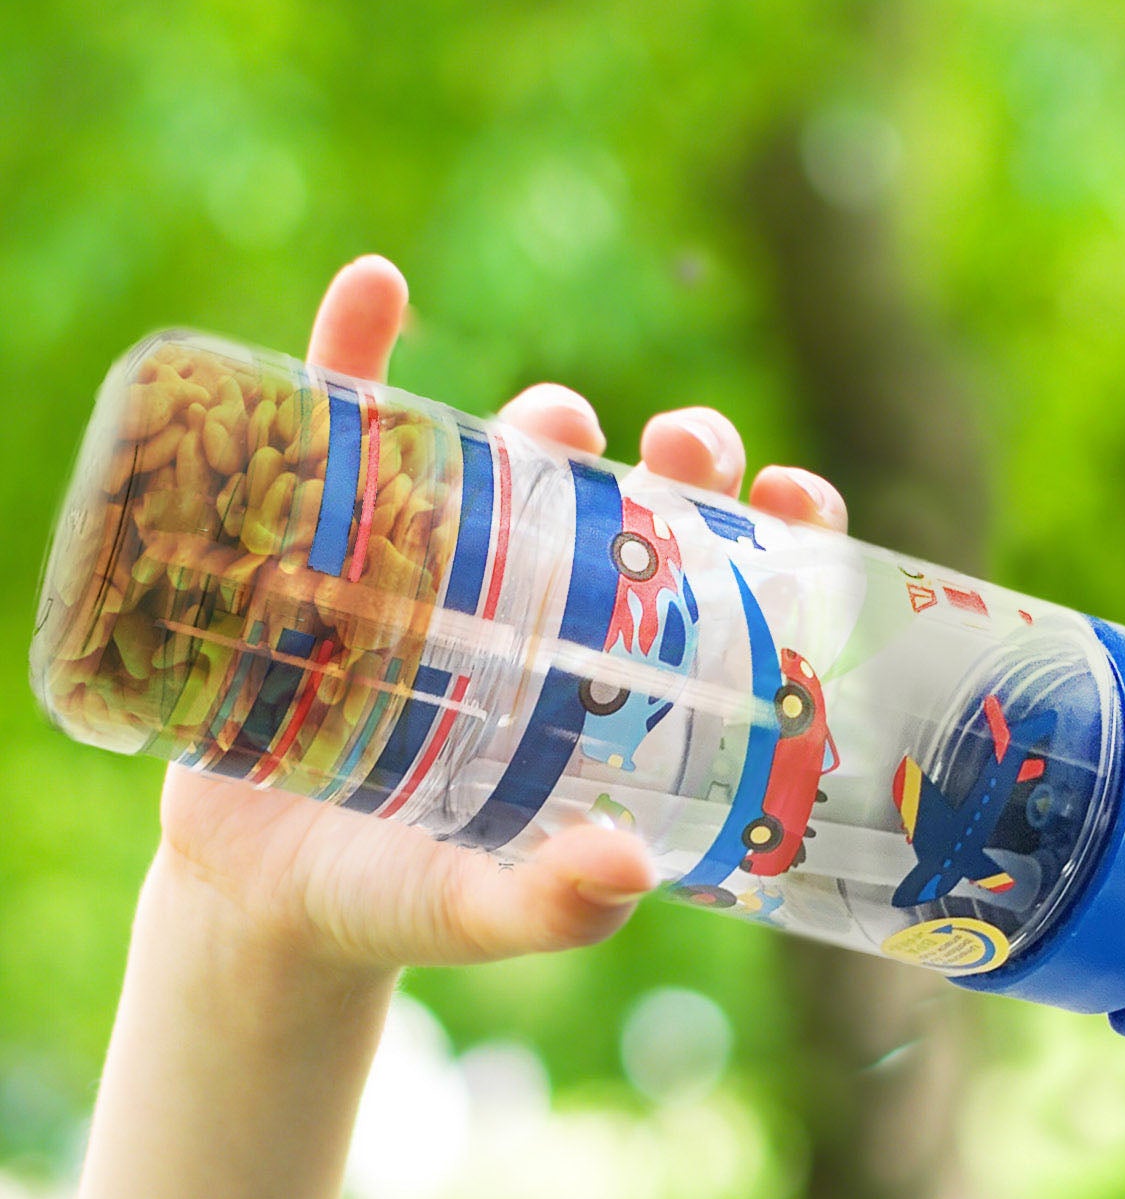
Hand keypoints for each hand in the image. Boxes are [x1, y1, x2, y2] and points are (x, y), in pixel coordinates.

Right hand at [154, 255, 847, 977]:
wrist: (254, 894)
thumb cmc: (392, 901)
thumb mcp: (475, 912)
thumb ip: (552, 906)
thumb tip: (630, 872)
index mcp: (608, 689)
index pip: (721, 596)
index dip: (776, 539)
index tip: (796, 501)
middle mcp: (539, 613)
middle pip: (636, 509)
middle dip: (680, 463)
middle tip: (684, 449)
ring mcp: (435, 569)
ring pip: (510, 461)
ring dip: (548, 420)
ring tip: (557, 425)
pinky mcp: (317, 543)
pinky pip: (338, 425)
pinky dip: (354, 349)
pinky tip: (377, 287)